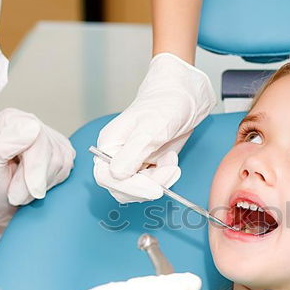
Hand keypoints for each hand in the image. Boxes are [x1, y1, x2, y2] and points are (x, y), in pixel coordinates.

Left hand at [0, 108, 75, 225]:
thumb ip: (6, 144)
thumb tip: (32, 126)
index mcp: (11, 120)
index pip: (37, 137)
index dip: (33, 167)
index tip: (18, 191)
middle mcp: (32, 124)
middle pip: (51, 152)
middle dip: (34, 180)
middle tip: (15, 197)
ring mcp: (50, 137)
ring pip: (61, 162)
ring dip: (42, 185)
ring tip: (22, 192)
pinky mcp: (63, 151)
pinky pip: (68, 169)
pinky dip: (52, 183)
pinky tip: (36, 185)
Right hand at [94, 52, 215, 202]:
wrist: (183, 99)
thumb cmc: (164, 105)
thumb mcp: (150, 129)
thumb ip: (132, 154)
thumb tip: (116, 175)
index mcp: (108, 145)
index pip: (107, 177)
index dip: (130, 187)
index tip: (155, 189)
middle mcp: (116, 156)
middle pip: (122, 189)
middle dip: (148, 185)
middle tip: (169, 172)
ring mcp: (132, 163)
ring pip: (139, 190)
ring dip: (159, 181)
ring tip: (172, 161)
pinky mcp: (147, 167)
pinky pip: (152, 184)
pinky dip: (165, 177)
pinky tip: (171, 160)